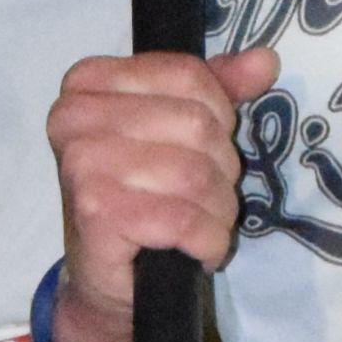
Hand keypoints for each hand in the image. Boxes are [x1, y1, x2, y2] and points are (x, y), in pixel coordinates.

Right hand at [45, 46, 278, 341]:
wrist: (104, 281)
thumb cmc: (140, 200)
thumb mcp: (175, 134)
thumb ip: (215, 91)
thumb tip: (265, 60)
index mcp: (89, 84)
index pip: (188, 76)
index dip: (218, 117)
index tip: (201, 151)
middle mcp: (76, 117)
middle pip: (198, 125)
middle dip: (220, 171)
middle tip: (201, 199)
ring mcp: (83, 164)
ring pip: (198, 174)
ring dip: (217, 211)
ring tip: (200, 226)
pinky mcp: (98, 212)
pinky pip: (186, 219)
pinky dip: (208, 241)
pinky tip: (196, 250)